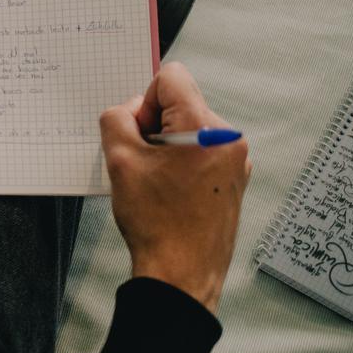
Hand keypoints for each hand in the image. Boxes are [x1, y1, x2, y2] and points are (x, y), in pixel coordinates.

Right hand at [99, 62, 251, 313]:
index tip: (140, 134)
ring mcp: (236, 160)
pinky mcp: (235, 179)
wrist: (182, 274)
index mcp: (205, 127)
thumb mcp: (120, 161)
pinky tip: (171, 192)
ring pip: (189, 129)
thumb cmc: (155, 221)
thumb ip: (116, 119)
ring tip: (158, 183)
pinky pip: (202, 151)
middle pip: (180, 104)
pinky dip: (182, 163)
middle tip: (143, 165)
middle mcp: (229, 138)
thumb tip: (129, 111)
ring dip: (167, 146)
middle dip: (155, 126)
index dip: (145, 101)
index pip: (171, 78)